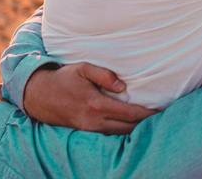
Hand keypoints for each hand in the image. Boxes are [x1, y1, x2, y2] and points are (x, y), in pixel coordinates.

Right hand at [23, 62, 157, 133]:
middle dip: (145, 123)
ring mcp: (89, 129)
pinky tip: (132, 125)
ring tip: (150, 121)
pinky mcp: (86, 131)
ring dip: (135, 128)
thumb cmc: (64, 78)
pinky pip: (109, 134)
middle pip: (127, 127)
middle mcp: (94, 120)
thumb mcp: (83, 68)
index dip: (147, 113)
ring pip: (119, 133)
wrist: (39, 96)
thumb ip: (104, 75)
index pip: (129, 113)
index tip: (161, 110)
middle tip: (162, 116)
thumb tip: (123, 86)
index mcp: (96, 104)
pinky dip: (123, 130)